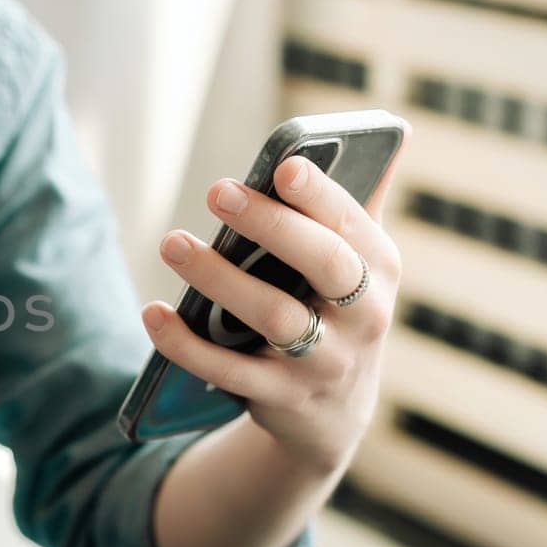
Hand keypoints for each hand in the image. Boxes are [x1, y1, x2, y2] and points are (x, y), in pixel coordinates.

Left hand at [141, 151, 404, 475]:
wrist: (332, 415)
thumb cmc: (337, 314)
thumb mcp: (362, 267)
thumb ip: (361, 206)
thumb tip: (395, 130)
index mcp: (379, 270)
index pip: (352, 225)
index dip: (320, 195)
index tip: (284, 166)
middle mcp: (364, 316)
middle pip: (324, 265)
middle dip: (271, 225)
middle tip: (216, 191)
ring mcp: (325, 362)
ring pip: (275, 316)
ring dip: (219, 279)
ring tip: (171, 242)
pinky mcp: (281, 398)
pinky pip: (229, 370)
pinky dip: (186, 343)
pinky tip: (152, 312)